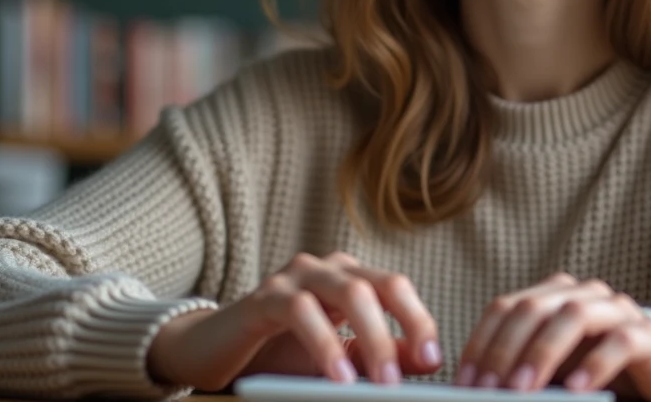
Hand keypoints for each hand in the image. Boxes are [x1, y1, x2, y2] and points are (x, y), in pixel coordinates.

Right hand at [146, 251, 442, 391]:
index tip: (435, 358)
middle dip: (402, 329)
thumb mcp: (340, 359)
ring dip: (370, 338)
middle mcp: (327, 267)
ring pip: (348, 291)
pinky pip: (301, 310)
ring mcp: (294, 276)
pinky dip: (325, 343)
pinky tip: (336, 375)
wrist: (215, 353)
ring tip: (381, 383)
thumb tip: (426, 360)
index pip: (396, 287)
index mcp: (351, 276)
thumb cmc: (282, 354)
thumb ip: (381, 355)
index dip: (419, 319)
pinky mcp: (263, 296)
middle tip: (409, 375)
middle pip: (379, 284)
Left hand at [457, 273, 650, 399]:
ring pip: (573, 316)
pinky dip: (595, 365)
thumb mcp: (549, 370)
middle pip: (533, 308)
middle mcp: (579, 293)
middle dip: (505, 351)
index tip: (466, 382)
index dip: (481, 343)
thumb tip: (478, 392)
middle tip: (490, 389)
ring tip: (523, 391)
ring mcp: (614, 309)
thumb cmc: (590, 368)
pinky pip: (620, 341)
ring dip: (542, 353)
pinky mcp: (646, 333)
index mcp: (549, 294)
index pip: (504, 308)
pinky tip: (577, 389)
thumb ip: (520, 373)